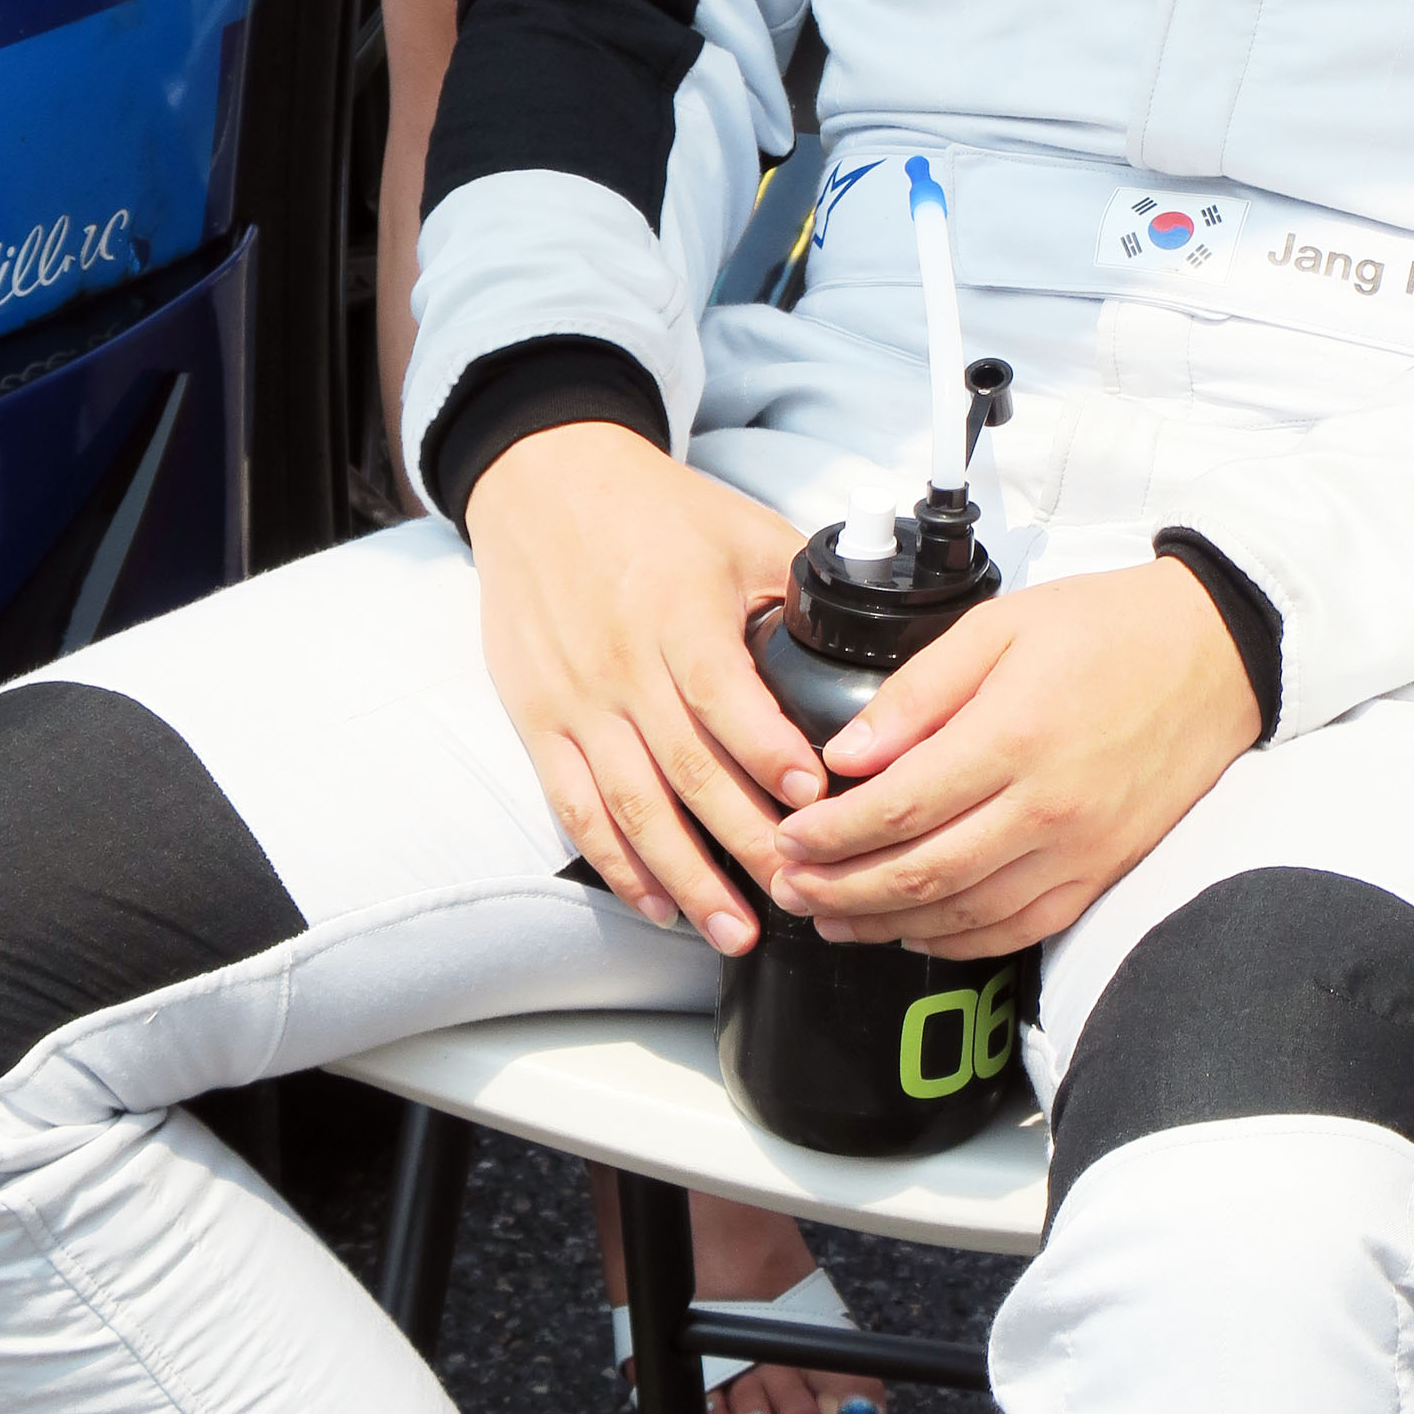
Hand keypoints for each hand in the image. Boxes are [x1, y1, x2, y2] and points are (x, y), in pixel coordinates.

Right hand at [466, 425, 817, 952]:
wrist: (542, 483)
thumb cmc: (651, 509)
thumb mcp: (738, 529)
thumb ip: (798, 590)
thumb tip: (873, 642)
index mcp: (678, 610)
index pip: (724, 693)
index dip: (767, 751)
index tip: (814, 799)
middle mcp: (623, 661)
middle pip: (685, 769)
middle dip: (744, 842)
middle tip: (798, 892)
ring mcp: (575, 699)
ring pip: (631, 806)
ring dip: (685, 877)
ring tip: (736, 930)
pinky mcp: (540, 721)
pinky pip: (577, 807)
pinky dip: (617, 863)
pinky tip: (658, 903)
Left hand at [767, 560, 1262, 960]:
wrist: (1212, 656)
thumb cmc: (1105, 628)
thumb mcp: (999, 625)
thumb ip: (917, 690)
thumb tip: (846, 754)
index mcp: (1013, 735)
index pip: (898, 806)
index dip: (831, 832)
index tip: (787, 834)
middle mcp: (1046, 807)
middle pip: (921, 873)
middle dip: (841, 888)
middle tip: (788, 887)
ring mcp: (1078, 851)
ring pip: (963, 914)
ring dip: (886, 925)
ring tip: (830, 916)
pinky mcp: (1100, 874)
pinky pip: (1016, 930)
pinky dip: (956, 940)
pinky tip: (913, 932)